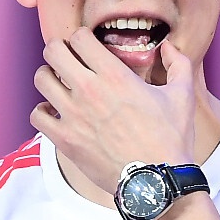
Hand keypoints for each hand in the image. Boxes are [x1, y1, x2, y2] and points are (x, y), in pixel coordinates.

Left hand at [31, 28, 195, 194]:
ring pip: (41, 79)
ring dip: (49, 77)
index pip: (80, 38)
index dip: (83, 37)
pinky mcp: (64, 139)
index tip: (87, 46)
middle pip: (53, 51)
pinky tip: (57, 113)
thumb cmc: (170, 139)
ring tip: (60, 84)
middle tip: (68, 58)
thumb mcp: (183, 96)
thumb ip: (179, 64)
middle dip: (59, 49)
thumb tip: (168, 47)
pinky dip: (44, 111)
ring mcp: (73, 115)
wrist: (155, 181)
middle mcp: (89, 91)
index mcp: (116, 76)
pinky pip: (37, 114)